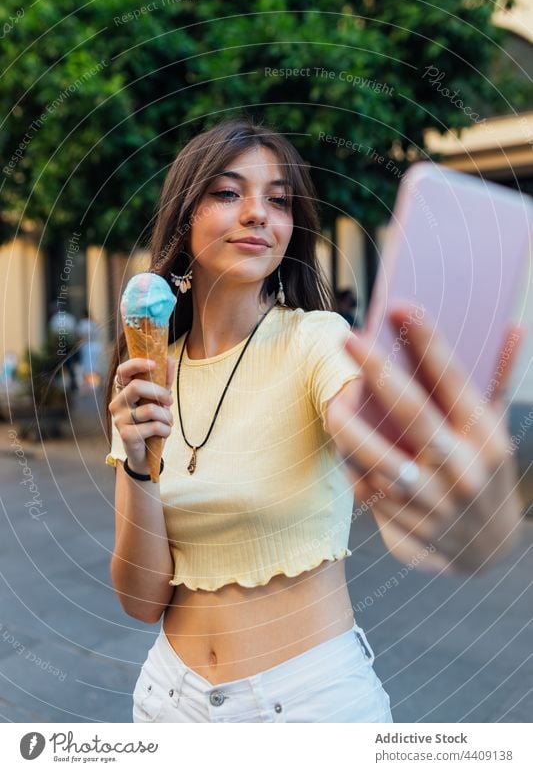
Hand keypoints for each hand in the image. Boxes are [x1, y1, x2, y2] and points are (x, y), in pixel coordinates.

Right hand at [108, 356, 174, 471]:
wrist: (146, 453)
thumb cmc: (151, 421)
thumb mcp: (159, 399)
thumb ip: (164, 380)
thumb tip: (170, 358)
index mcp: (123, 391)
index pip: (123, 371)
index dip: (137, 364)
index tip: (154, 364)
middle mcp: (117, 403)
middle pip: (137, 387)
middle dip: (160, 392)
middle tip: (170, 400)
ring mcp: (119, 419)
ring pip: (150, 410)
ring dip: (167, 416)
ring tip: (168, 422)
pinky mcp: (126, 435)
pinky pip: (153, 426)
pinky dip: (165, 430)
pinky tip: (164, 433)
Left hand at [327, 304, 523, 573]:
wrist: (489, 552)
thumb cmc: (487, 471)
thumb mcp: (497, 427)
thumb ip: (498, 379)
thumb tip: (513, 328)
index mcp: (487, 437)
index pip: (454, 381)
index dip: (426, 341)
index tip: (400, 306)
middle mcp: (463, 469)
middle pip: (412, 413)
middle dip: (377, 371)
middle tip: (348, 338)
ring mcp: (435, 503)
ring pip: (379, 459)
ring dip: (350, 426)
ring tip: (333, 400)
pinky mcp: (409, 529)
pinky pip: (369, 490)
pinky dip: (351, 464)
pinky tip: (340, 441)